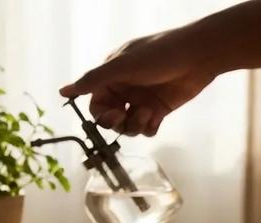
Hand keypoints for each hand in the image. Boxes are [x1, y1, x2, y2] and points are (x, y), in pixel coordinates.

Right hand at [59, 28, 216, 136]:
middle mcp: (124, 90)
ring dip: (134, 124)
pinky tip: (155, 116)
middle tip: (125, 115)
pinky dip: (148, 127)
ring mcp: (141, 101)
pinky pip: (146, 129)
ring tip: (148, 112)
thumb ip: (93, 80)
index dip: (100, 113)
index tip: (111, 113)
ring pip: (127, 126)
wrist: (197, 57)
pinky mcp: (158, 111)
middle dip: (116, 122)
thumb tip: (63, 90)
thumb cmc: (159, 55)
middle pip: (110, 119)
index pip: (95, 103)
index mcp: (112, 77)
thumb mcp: (122, 66)